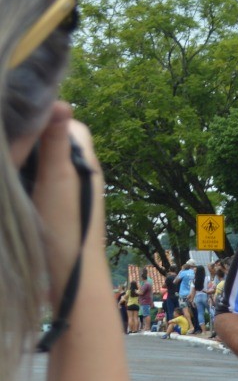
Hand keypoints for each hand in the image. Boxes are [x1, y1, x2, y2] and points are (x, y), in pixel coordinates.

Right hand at [26, 104, 105, 304]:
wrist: (70, 278)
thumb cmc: (66, 228)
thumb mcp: (57, 180)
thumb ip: (57, 143)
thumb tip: (60, 102)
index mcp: (86, 165)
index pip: (71, 124)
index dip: (47, 115)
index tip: (21, 113)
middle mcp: (81, 177)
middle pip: (56, 143)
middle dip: (34, 136)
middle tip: (8, 134)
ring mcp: (69, 195)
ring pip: (46, 164)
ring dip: (28, 158)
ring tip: (7, 156)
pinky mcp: (56, 211)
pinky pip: (40, 184)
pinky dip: (26, 177)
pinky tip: (10, 183)